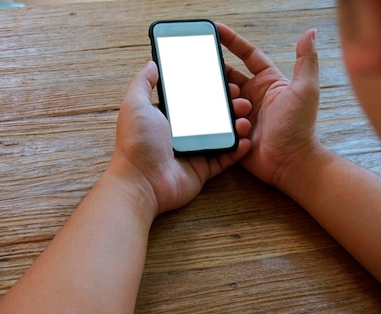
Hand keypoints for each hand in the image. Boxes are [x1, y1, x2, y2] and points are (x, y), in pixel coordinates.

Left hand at [108, 61, 252, 215]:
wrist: (141, 182)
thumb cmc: (136, 143)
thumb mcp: (135, 104)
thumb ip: (143, 82)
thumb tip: (152, 63)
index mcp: (165, 117)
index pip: (190, 98)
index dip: (207, 87)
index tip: (224, 77)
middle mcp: (179, 133)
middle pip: (209, 115)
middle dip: (227, 104)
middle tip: (240, 97)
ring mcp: (192, 152)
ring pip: (220, 134)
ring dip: (235, 124)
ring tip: (245, 115)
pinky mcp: (202, 170)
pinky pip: (224, 158)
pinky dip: (236, 149)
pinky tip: (245, 139)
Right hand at [218, 24, 320, 187]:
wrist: (289, 162)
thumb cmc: (300, 127)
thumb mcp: (305, 90)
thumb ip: (306, 61)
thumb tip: (310, 32)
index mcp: (269, 82)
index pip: (248, 55)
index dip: (232, 42)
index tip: (216, 30)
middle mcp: (254, 96)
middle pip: (229, 77)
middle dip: (221, 75)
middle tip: (215, 77)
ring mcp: (242, 114)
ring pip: (222, 98)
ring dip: (225, 101)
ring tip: (237, 109)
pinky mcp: (233, 131)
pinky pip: (219, 120)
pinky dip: (219, 118)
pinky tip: (227, 121)